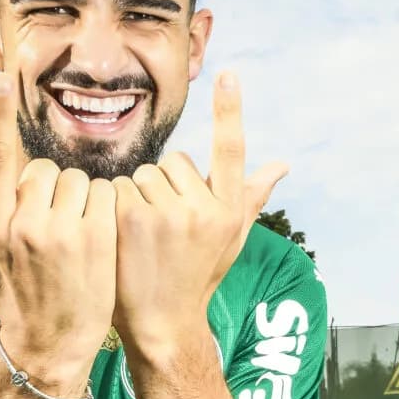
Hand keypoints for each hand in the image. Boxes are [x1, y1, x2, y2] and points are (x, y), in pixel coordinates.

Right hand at [0, 72, 117, 389]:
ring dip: (75, 197)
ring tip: (70, 233)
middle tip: (48, 223)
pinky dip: (101, 206)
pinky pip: (103, 194)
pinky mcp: (97, 239)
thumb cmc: (6, 294)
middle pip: (41, 169)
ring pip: (74, 179)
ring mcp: (62, 234)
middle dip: (46, 186)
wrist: (50, 343)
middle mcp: (23, 227)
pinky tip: (95, 236)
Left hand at [113, 71, 286, 364]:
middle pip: (176, 162)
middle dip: (165, 185)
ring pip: (146, 173)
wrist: (163, 324)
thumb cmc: (197, 277)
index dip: (230, 111)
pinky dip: (116, 205)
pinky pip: (120, 186)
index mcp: (231, 211)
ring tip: (144, 235)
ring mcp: (172, 212)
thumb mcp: (231, 240)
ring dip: (139, 195)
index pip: (232, 151)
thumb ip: (251, 196)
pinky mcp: (137, 216)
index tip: (229, 74)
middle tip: (163, 229)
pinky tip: (123, 235)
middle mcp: (208, 209)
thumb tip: (282, 164)